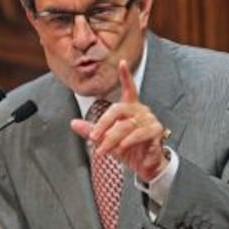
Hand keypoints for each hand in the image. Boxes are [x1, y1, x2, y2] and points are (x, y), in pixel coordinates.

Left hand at [71, 60, 168, 181]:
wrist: (145, 166)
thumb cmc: (128, 149)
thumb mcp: (107, 140)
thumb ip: (92, 131)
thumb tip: (73, 123)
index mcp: (130, 108)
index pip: (129, 88)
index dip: (125, 76)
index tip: (122, 62)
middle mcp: (141, 111)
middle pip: (118, 110)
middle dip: (103, 124)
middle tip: (93, 138)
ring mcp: (150, 120)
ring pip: (126, 126)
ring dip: (111, 139)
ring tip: (102, 150)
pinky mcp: (156, 132)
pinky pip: (139, 134)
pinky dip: (128, 142)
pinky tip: (121, 149)